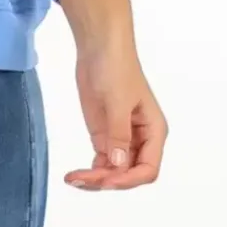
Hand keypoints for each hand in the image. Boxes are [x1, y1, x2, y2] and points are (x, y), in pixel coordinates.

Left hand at [66, 39, 166, 190]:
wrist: (98, 46)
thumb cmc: (116, 68)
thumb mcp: (118, 101)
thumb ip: (119, 134)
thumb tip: (118, 165)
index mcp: (153, 131)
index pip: (148, 168)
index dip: (129, 179)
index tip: (106, 179)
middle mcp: (140, 139)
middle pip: (129, 174)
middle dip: (108, 180)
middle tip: (83, 180)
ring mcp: (120, 138)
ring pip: (114, 171)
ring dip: (96, 179)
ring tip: (74, 180)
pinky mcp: (103, 134)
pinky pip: (101, 161)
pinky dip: (90, 170)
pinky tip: (75, 175)